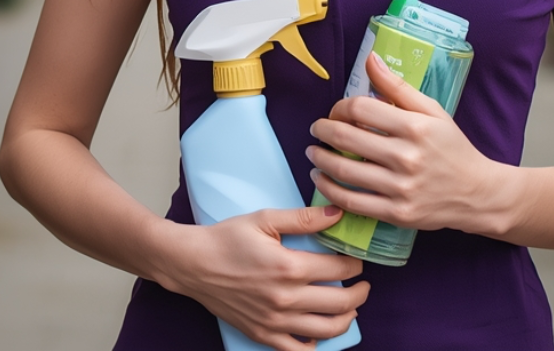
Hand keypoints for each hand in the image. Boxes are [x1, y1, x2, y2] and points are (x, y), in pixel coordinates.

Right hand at [153, 205, 367, 350]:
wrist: (192, 264)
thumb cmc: (225, 239)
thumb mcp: (263, 219)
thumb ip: (303, 218)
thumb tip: (337, 214)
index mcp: (289, 267)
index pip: (340, 269)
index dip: (355, 264)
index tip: (355, 259)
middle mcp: (286, 299)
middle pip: (342, 303)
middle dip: (360, 293)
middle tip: (362, 284)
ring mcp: (275, 321)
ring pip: (328, 330)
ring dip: (347, 319)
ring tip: (350, 308)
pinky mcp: (263, 334)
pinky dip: (316, 344)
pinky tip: (319, 331)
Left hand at [306, 52, 511, 234]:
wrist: (479, 194)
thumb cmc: (452, 148)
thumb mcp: (432, 111)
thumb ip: (397, 86)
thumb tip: (370, 59)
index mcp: (414, 127)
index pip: (359, 109)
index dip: (339, 108)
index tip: (335, 112)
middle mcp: (407, 157)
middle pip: (346, 138)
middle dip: (322, 131)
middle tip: (317, 129)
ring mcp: (401, 188)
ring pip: (344, 171)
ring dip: (319, 159)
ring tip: (314, 152)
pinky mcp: (397, 213)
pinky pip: (352, 201)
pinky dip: (329, 190)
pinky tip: (321, 179)